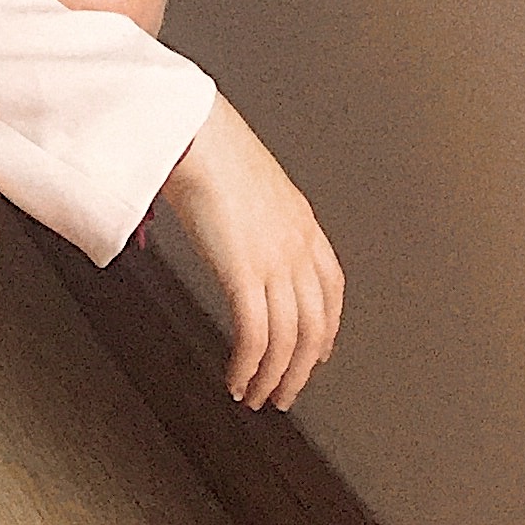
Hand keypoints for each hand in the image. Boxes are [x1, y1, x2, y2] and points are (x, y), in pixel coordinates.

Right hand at [156, 94, 343, 410]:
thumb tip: (224, 222)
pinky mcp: (244, 271)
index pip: (332, 289)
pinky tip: (237, 378)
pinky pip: (255, 336)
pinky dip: (249, 366)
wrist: (191, 128)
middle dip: (300, 369)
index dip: (327, 328)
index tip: (315, 352)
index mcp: (301, 219)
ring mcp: (274, 259)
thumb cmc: (204, 139)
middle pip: (314, 326)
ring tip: (256, 395)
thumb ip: (247, 208)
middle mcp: (296, 243)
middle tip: (284, 393)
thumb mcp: (245, 175)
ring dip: (273, 377)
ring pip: (287, 340)